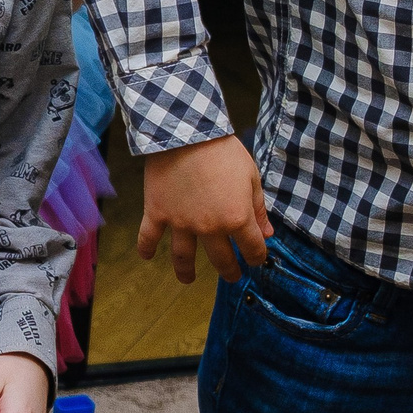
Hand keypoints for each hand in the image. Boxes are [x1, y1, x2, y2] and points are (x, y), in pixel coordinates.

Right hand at [138, 133, 270, 284]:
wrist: (187, 133)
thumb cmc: (223, 151)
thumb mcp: (251, 176)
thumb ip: (258, 208)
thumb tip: (267, 234)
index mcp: (237, 218)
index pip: (252, 249)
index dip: (257, 257)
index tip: (257, 259)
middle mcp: (209, 228)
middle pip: (221, 259)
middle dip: (229, 270)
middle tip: (231, 275)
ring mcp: (181, 223)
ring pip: (183, 257)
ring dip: (187, 272)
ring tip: (188, 279)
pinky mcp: (157, 213)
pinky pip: (149, 237)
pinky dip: (146, 249)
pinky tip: (147, 257)